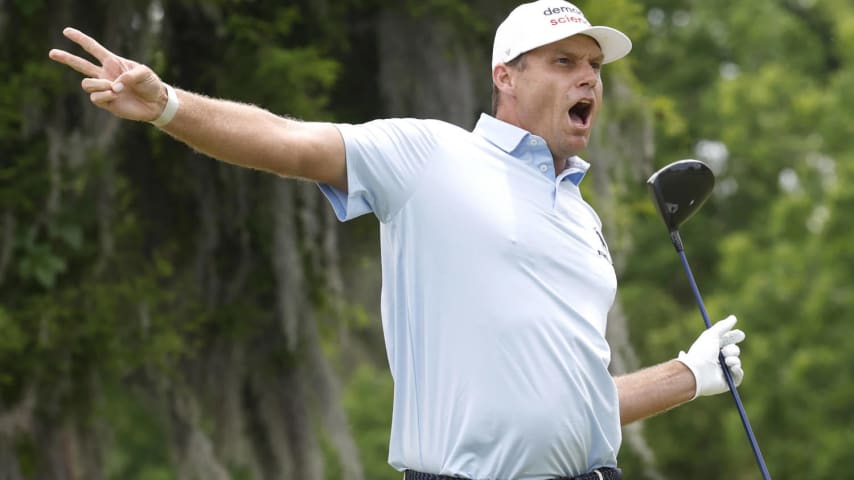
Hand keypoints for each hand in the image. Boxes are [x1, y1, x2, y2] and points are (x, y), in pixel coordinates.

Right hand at [48, 27, 165, 121]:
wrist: (156, 103)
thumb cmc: (151, 84)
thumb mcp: (144, 73)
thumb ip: (129, 75)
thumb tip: (113, 85)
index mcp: (112, 62)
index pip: (93, 48)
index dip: (80, 39)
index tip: (67, 31)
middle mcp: (105, 74)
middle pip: (80, 65)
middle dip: (66, 58)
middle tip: (51, 53)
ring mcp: (104, 89)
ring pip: (86, 84)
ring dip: (98, 85)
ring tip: (113, 88)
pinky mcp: (107, 102)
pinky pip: (95, 98)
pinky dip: (103, 96)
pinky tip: (115, 95)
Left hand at [677, 315, 744, 397]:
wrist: (697, 372)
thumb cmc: (701, 352)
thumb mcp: (711, 335)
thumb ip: (723, 326)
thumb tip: (734, 318)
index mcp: (710, 349)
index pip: (725, 342)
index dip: (733, 338)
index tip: (741, 335)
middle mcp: (715, 361)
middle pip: (733, 351)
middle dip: (732, 349)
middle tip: (724, 351)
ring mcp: (721, 372)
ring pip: (737, 362)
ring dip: (734, 359)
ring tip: (725, 360)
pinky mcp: (727, 383)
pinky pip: (738, 375)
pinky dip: (737, 370)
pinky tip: (731, 367)